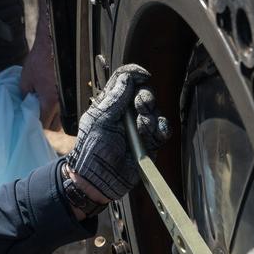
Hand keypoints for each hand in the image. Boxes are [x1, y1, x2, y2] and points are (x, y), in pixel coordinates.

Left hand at [19, 26, 60, 129]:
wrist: (55, 44)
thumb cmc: (40, 59)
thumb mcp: (25, 79)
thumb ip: (24, 96)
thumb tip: (24, 107)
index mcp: (50, 101)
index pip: (44, 124)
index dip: (35, 124)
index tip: (30, 121)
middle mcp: (62, 103)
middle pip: (56, 126)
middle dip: (46, 123)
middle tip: (38, 115)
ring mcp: (69, 98)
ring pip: (63, 119)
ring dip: (54, 117)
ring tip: (45, 108)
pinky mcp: (73, 92)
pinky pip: (67, 108)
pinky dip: (60, 109)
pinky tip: (52, 102)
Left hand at [65, 64, 169, 201]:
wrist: (97, 179)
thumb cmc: (91, 149)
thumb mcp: (99, 120)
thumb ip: (116, 98)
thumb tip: (127, 77)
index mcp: (111, 104)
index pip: (125, 81)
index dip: (135, 75)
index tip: (142, 76)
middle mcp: (126, 114)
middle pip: (144, 93)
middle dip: (146, 97)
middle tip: (142, 105)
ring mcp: (138, 129)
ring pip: (155, 112)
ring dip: (151, 116)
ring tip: (143, 126)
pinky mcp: (149, 144)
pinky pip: (162, 131)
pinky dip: (161, 128)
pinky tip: (156, 131)